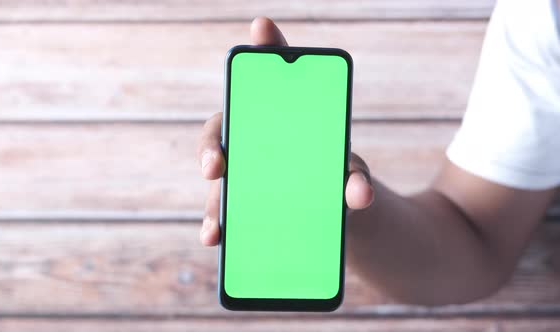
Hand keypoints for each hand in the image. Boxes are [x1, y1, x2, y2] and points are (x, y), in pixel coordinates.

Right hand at [197, 17, 373, 245]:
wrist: (336, 215)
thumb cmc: (337, 181)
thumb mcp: (351, 175)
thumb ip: (356, 180)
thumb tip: (360, 194)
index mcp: (276, 123)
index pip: (266, 82)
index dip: (264, 52)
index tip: (264, 29)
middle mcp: (250, 144)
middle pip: (223, 136)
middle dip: (213, 148)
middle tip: (216, 165)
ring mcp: (242, 178)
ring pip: (218, 183)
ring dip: (212, 203)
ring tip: (215, 227)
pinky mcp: (240, 209)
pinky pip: (222, 215)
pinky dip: (215, 227)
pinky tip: (215, 239)